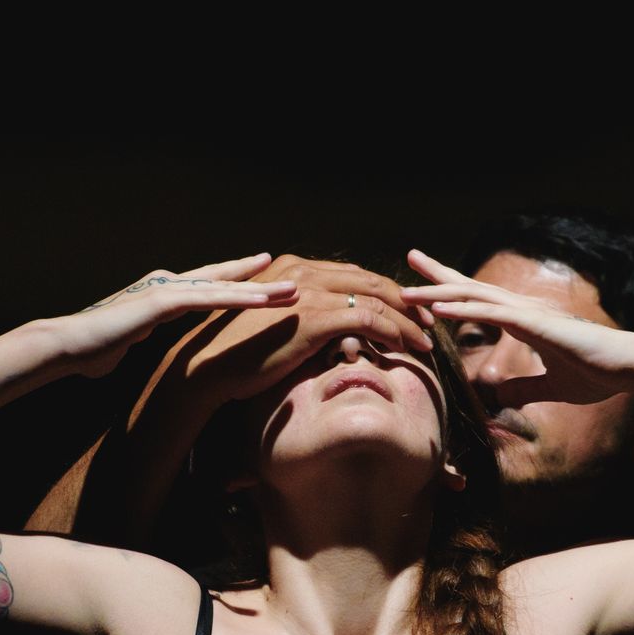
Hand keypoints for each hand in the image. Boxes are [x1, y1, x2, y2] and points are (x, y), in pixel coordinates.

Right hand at [48, 253, 300, 378]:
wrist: (66, 345)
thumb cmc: (93, 349)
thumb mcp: (131, 343)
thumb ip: (146, 338)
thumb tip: (148, 345)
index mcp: (162, 295)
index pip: (208, 288)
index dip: (238, 286)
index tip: (265, 284)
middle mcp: (167, 285)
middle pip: (222, 281)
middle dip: (258, 280)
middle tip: (293, 276)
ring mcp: (165, 290)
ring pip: (223, 287)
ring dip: (260, 289)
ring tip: (294, 290)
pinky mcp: (162, 302)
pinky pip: (209, 300)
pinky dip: (239, 299)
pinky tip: (265, 301)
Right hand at [177, 254, 435, 404]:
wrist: (206, 366)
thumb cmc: (231, 354)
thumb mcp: (267, 325)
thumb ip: (294, 317)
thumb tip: (319, 332)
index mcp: (289, 268)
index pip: (349, 275)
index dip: (382, 292)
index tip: (403, 310)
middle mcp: (301, 270)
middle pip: (368, 280)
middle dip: (404, 300)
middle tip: (427, 320)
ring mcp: (309, 290)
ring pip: (376, 298)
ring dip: (407, 319)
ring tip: (426, 338)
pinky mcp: (315, 315)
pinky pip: (369, 319)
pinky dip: (395, 332)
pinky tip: (409, 348)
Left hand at [400, 247, 633, 407]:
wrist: (627, 368)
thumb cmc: (597, 373)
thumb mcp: (550, 386)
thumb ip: (524, 389)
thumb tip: (498, 398)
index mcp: (524, 319)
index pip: (480, 299)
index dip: (451, 289)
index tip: (424, 281)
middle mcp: (523, 309)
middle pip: (471, 287)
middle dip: (437, 273)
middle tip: (410, 257)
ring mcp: (529, 313)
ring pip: (474, 297)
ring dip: (439, 292)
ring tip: (407, 291)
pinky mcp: (536, 324)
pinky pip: (492, 315)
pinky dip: (463, 310)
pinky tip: (438, 309)